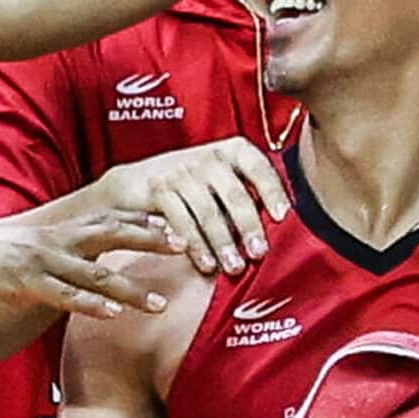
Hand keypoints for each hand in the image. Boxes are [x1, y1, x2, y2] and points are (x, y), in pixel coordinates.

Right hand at [0, 212, 179, 318]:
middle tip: (190, 248)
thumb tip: (81, 284)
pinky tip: (110, 313)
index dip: (147, 223)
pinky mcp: (21, 280)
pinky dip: (89, 304)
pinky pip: (62, 294)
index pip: (112, 221)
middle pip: (114, 234)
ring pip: (94, 273)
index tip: (183, 228)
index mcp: (60, 233)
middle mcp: (56, 240)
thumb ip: (58, 266)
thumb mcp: (28, 256)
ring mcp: (40, 260)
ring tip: (159, 303)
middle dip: (153, 241)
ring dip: (129, 288)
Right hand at [94, 137, 288, 276]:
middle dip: (248, 226)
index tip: (284, 217)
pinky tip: (206, 263)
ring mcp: (181, 171)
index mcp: (231, 150)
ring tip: (234, 267)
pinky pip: (182, 221)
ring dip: (223, 242)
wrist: (135, 183)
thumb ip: (246, 194)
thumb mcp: (220, 180)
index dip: (273, 191)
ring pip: (208, 211)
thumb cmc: (189, 185)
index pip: (259, 167)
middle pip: (235, 194)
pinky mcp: (159, 189)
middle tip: (259, 253)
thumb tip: (282, 230)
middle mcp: (208, 156)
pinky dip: (196, 245)